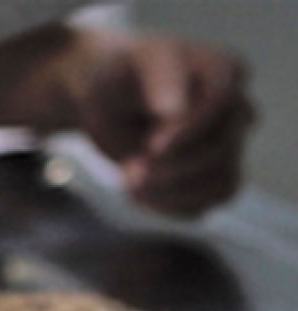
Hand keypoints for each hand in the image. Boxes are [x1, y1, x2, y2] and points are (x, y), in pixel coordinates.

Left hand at [64, 31, 254, 217]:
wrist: (109, 102)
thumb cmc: (123, 75)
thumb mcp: (133, 67)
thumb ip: (160, 80)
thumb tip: (176, 110)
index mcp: (224, 71)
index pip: (221, 104)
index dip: (188, 130)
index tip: (151, 147)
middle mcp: (236, 110)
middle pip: (221, 150)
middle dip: (171, 167)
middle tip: (128, 174)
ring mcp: (228, 148)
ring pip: (220, 185)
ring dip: (171, 194)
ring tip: (130, 187)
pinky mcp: (210, 179)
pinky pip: (203, 206)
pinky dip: (168, 208)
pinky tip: (140, 196)